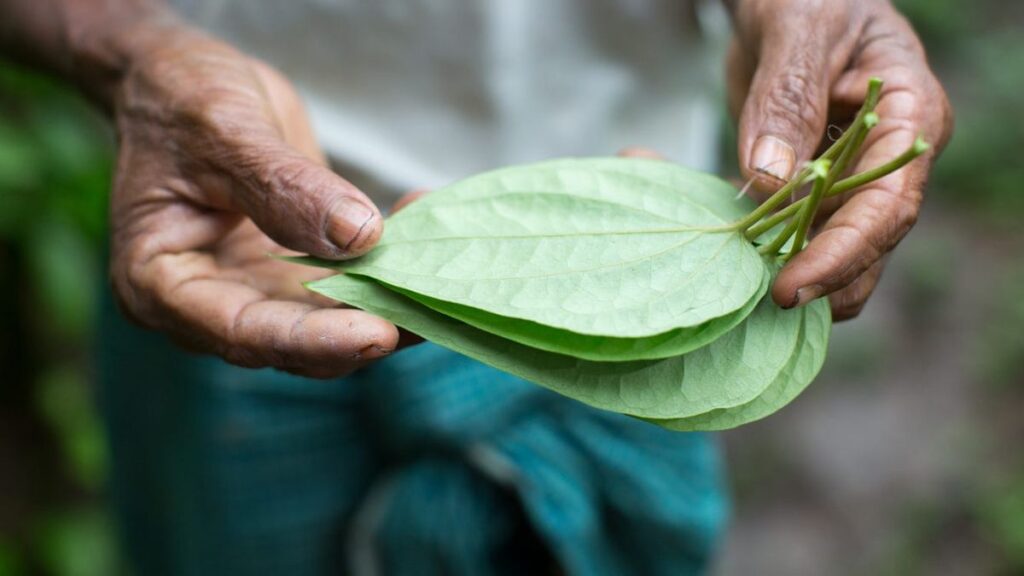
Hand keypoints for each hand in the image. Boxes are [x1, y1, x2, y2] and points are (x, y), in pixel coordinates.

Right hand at [109, 26, 399, 377]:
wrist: (180, 81)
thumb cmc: (179, 99)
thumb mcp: (224, 132)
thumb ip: (284, 188)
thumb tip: (359, 236)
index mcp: (160, 283)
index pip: (242, 331)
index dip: (312, 339)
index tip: (378, 332)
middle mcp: (208, 303)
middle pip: (295, 343)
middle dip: (366, 329)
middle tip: (430, 304)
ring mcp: (253, 291)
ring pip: (330, 324)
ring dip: (388, 302)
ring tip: (440, 268)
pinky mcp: (291, 273)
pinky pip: (347, 286)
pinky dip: (387, 267)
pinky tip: (423, 229)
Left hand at [727, 0, 952, 318]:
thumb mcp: (801, 27)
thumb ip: (789, 98)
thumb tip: (771, 179)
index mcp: (912, 118)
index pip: (888, 208)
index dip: (843, 256)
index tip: (789, 287)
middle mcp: (885, 160)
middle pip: (860, 247)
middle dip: (806, 279)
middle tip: (741, 300)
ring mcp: (845, 178)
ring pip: (817, 248)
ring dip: (762, 262)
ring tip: (702, 260)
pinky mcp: (802, 187)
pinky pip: (774, 227)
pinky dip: (733, 234)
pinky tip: (674, 206)